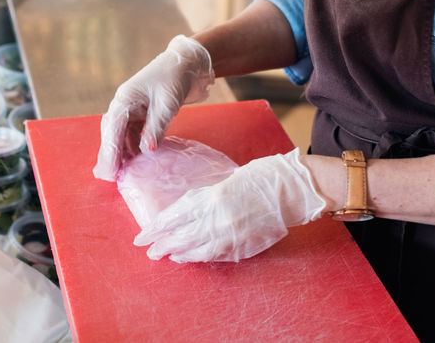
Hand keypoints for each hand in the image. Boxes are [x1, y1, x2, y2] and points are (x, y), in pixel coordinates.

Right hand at [93, 35, 214, 180]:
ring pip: (121, 135)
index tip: (109, 171)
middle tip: (109, 178)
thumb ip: (157, 127)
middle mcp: (124, 104)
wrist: (188, 63)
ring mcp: (132, 109)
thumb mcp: (167, 103)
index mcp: (125, 99)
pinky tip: (137, 160)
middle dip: (110, 155)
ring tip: (124, 174)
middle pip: (112, 133)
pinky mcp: (142, 114)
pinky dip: (134, 147)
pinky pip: (133, 134)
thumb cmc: (175, 77)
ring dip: (122, 153)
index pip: (113, 129)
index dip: (110, 151)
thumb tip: (148, 151)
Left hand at [133, 149, 326, 262]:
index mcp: (212, 198)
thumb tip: (188, 212)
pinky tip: (193, 257)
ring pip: (197, 251)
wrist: (292, 189)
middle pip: (181, 238)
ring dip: (180, 254)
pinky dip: (201, 257)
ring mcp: (232, 236)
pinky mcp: (244, 247)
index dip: (156, 229)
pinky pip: (217, 255)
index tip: (142, 236)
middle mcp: (218, 220)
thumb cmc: (261, 176)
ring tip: (168, 256)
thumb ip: (206, 198)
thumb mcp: (225, 181)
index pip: (174, 217)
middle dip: (162, 245)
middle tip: (149, 251)